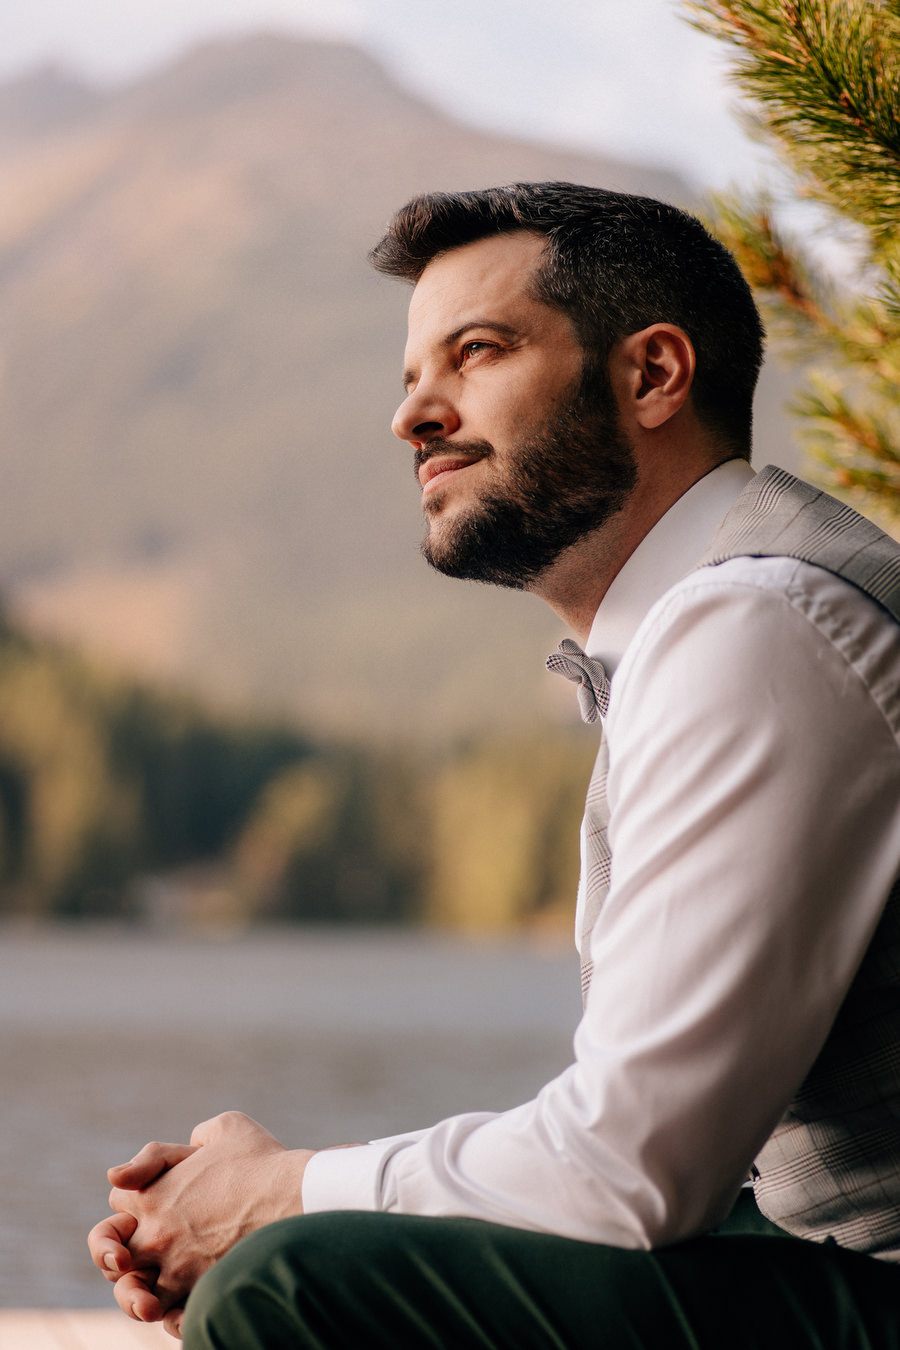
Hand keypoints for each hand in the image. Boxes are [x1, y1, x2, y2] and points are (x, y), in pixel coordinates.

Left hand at [88, 1112, 314, 1334]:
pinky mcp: (198, 1294)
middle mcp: (155, 1235)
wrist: (296, 1197)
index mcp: (153, 1194)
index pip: (118, 1199)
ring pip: (132, 1296)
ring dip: (138, 1295)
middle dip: (119, 1254)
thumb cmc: (263, 1161)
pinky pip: (169, 1318)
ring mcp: (174, 1269)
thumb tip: (190, 1145)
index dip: (134, 1194)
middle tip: (141, 1253)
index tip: (156, 1198)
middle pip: (111, 1255)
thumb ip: (199, 1134)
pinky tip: (183, 1307)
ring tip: (154, 1295)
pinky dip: (172, 1317)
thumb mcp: (228, 1126)